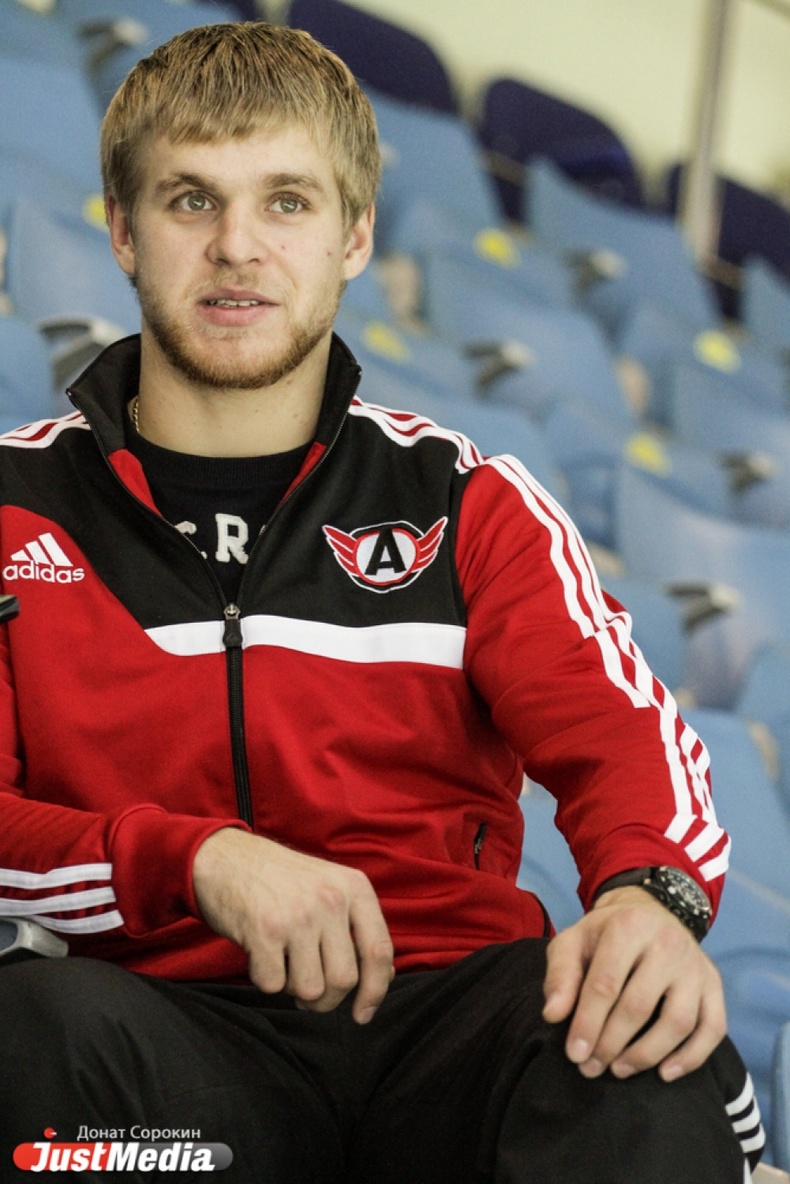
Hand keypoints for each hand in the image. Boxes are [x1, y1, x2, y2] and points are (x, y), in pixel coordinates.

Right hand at [193, 828, 393, 1022]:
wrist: (225, 857)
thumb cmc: (281, 881)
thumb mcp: (329, 888)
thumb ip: (358, 928)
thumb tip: (384, 975)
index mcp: (354, 887)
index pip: (380, 950)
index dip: (375, 991)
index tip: (364, 1014)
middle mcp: (330, 899)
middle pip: (344, 980)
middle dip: (327, 999)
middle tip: (309, 991)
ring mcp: (298, 915)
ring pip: (310, 990)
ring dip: (294, 990)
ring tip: (284, 964)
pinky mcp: (264, 931)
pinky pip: (273, 985)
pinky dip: (266, 980)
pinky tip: (260, 955)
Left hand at [542, 886, 726, 1081]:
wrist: (648, 912)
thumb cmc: (605, 935)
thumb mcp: (574, 941)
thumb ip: (560, 975)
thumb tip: (553, 1015)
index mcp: (628, 926)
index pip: (605, 983)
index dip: (587, 1023)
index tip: (575, 1054)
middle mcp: (667, 942)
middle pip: (639, 1005)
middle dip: (611, 1043)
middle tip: (591, 1068)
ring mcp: (695, 965)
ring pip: (678, 1021)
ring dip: (647, 1054)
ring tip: (619, 1069)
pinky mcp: (714, 983)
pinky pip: (713, 1027)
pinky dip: (692, 1057)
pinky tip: (665, 1073)